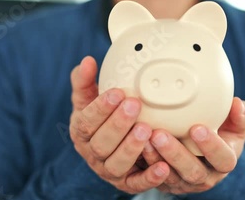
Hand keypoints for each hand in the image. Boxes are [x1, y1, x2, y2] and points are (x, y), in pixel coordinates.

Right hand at [69, 56, 170, 193]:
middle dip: (117, 124)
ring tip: (146, 129)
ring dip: (131, 148)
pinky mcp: (127, 183)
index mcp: (81, 132)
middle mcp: (92, 153)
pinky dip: (149, 178)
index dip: (101, 108)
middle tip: (134, 105)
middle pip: (101, 143)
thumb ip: (85, 81)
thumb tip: (87, 61)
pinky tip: (163, 167)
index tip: (117, 92)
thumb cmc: (100, 117)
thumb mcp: (89, 99)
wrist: (108, 146)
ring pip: (116, 164)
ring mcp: (109, 170)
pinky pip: (136, 184)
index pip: (86, 122)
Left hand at [142, 97, 244, 194]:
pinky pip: (151, 178)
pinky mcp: (164, 182)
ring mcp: (183, 182)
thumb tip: (237, 104)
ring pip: (169, 176)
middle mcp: (205, 176)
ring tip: (144, 139)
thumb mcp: (236, 122)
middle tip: (160, 134)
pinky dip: (143, 163)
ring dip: (155, 158)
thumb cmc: (222, 129)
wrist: (203, 144)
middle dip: (175, 154)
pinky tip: (135, 145)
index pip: (222, 159)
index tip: (197, 128)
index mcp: (224, 161)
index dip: (211, 146)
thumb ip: (241, 114)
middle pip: (192, 172)